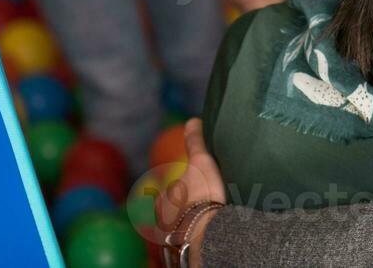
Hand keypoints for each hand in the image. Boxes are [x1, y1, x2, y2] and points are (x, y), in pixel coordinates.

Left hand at [151, 119, 224, 266]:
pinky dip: (196, 239)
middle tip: (200, 208)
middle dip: (181, 212)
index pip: (164, 196)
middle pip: (170, 215)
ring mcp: (172, 240)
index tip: (190, 192)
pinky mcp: (184, 252)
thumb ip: (195, 142)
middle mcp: (162, 223)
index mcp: (162, 201)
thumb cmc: (202, 196)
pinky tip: (208, 235)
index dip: (176, 193)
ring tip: (206, 223)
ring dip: (188, 226)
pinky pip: (188, 243)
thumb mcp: (201, 162)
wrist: (210, 233)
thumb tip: (192, 121)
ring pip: (177, 231)